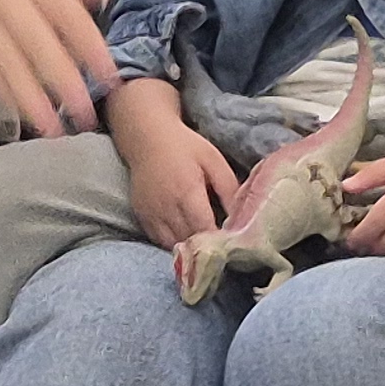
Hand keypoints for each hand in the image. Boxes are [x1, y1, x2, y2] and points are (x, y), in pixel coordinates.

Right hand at [0, 0, 115, 136]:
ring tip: (55, 131)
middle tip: (85, 115)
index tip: (110, 76)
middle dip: (63, 83)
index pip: (63, 12)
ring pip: (8, 64)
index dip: (88, 46)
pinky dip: (8, 95)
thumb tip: (105, 0)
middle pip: (35, 44)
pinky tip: (27, 116)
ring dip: (32, 102)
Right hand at [109, 78, 236, 248]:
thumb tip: (243, 218)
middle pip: (190, 242)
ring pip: (174, 246)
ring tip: (205, 245)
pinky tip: (186, 237)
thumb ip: (229, 188)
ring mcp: (151, 215)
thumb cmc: (184, 146)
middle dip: (208, 248)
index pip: (205, 230)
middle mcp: (167, 208)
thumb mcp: (213, 160)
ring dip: (191, 248)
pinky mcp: (142, 218)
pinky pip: (160, 241)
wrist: (146, 137)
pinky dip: (174, 244)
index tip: (233, 244)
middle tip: (223, 248)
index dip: (220, 242)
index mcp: (187, 192)